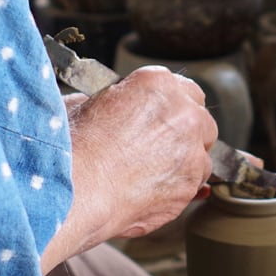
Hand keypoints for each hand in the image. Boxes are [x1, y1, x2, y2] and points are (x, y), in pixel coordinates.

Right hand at [42, 66, 217, 272]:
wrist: (79, 190)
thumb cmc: (74, 148)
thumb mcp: (82, 104)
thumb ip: (110, 101)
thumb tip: (110, 108)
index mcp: (158, 84)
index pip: (181, 88)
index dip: (169, 106)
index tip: (159, 118)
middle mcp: (183, 113)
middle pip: (199, 119)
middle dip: (184, 132)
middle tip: (158, 146)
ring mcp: (192, 151)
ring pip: (201, 154)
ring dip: (184, 161)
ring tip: (151, 173)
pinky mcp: (191, 184)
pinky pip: (195, 184)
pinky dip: (180, 187)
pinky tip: (153, 190)